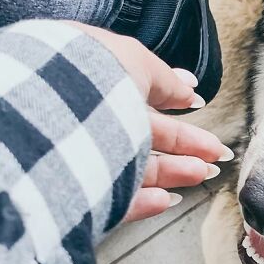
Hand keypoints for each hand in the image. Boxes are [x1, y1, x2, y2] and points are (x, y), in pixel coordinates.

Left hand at [68, 23, 232, 221]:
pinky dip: (142, 201)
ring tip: (203, 173)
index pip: (137, 94)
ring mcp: (79, 158)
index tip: (198, 107)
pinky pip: (112, 200)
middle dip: (185, 146)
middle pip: (144, 135)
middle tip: (215, 154)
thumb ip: (165, 79)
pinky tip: (166, 199)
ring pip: (134, 168)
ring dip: (173, 172)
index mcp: (92, 81)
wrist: (48, 110)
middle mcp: (84, 118)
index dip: (172, 101)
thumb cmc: (87, 74)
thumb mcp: (135, 61)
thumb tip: (190, 88)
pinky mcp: (76, 194)